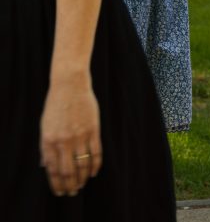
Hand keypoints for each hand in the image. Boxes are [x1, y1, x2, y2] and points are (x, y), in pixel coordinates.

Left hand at [39, 79, 102, 195]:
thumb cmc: (56, 105)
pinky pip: (96, 152)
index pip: (53, 170)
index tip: (60, 192)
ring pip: (82, 164)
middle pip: (68, 171)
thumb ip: (45, 147)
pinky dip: (95, 165)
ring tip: (82, 184)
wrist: (70, 86)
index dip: (56, 184)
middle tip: (72, 192)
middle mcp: (63, 141)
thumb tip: (45, 165)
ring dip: (82, 178)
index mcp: (48, 141)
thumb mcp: (44, 126)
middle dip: (70, 185)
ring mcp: (79, 136)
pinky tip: (93, 172)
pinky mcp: (93, 130)